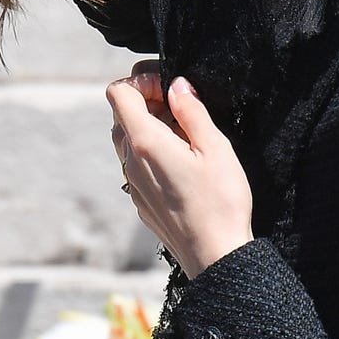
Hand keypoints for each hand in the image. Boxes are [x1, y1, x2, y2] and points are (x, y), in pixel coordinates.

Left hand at [107, 69, 253, 279]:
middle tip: (183, 112)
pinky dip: (153, 155)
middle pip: (121, 117)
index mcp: (145, 142)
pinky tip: (183, 167)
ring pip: (128, 143)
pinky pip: (137, 168)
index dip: (141, 82)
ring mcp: (134, 185)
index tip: (169, 90)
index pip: (118, 93)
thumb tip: (177, 87)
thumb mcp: (215, 147)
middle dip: (147, 104)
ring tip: (186, 139)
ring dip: (150, 131)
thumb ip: (191, 111)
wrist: (215, 256)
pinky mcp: (141, 203)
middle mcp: (131, 163)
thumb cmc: (220, 202)